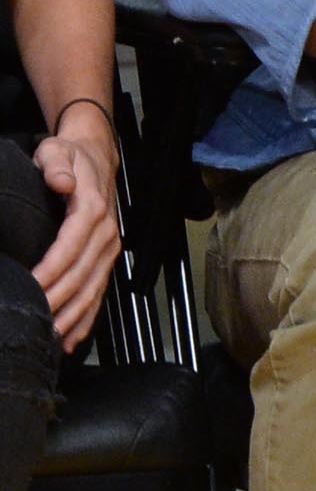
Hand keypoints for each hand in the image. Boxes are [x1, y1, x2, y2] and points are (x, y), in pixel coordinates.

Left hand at [32, 131, 119, 349]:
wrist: (96, 157)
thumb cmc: (70, 156)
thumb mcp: (58, 151)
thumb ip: (57, 165)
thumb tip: (62, 182)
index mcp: (92, 210)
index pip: (70, 247)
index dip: (51, 270)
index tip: (31, 287)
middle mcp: (105, 235)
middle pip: (82, 276)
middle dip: (59, 302)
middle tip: (36, 322)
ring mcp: (108, 250)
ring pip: (92, 291)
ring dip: (73, 317)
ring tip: (52, 339)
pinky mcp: (106, 260)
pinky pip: (98, 294)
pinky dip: (86, 319)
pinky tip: (70, 339)